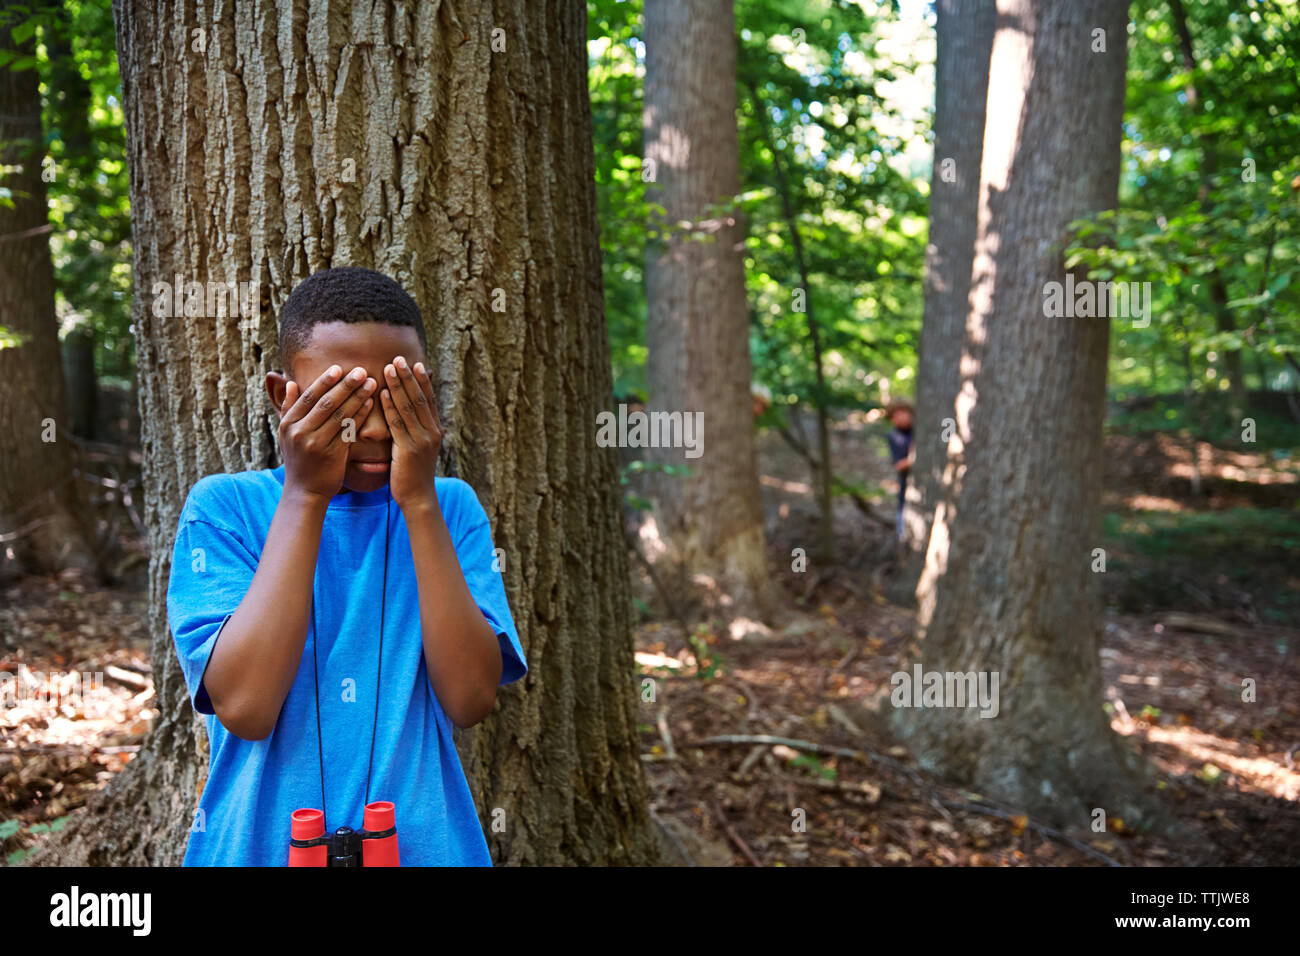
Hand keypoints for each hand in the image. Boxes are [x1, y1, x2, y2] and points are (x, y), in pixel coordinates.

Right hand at [279, 365, 375, 500]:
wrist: (304, 492)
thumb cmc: (298, 459)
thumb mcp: (285, 434)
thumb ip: (288, 408)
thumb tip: (289, 382)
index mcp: (288, 424)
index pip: (308, 397)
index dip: (324, 381)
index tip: (339, 367)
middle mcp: (300, 433)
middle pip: (326, 403)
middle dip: (345, 385)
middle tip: (361, 370)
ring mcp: (316, 444)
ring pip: (340, 415)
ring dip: (357, 397)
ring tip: (371, 382)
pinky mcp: (333, 455)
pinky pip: (349, 430)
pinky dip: (360, 415)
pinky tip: (370, 403)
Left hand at [380, 355, 442, 508]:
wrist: (418, 497)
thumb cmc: (414, 473)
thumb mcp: (419, 448)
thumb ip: (415, 430)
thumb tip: (406, 413)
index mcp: (435, 430)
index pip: (428, 400)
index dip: (422, 381)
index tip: (415, 363)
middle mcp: (432, 432)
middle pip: (419, 398)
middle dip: (409, 377)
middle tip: (400, 358)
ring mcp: (422, 440)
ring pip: (409, 407)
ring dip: (399, 385)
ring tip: (389, 367)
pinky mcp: (409, 449)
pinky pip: (398, 423)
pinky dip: (391, 406)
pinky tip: (384, 392)